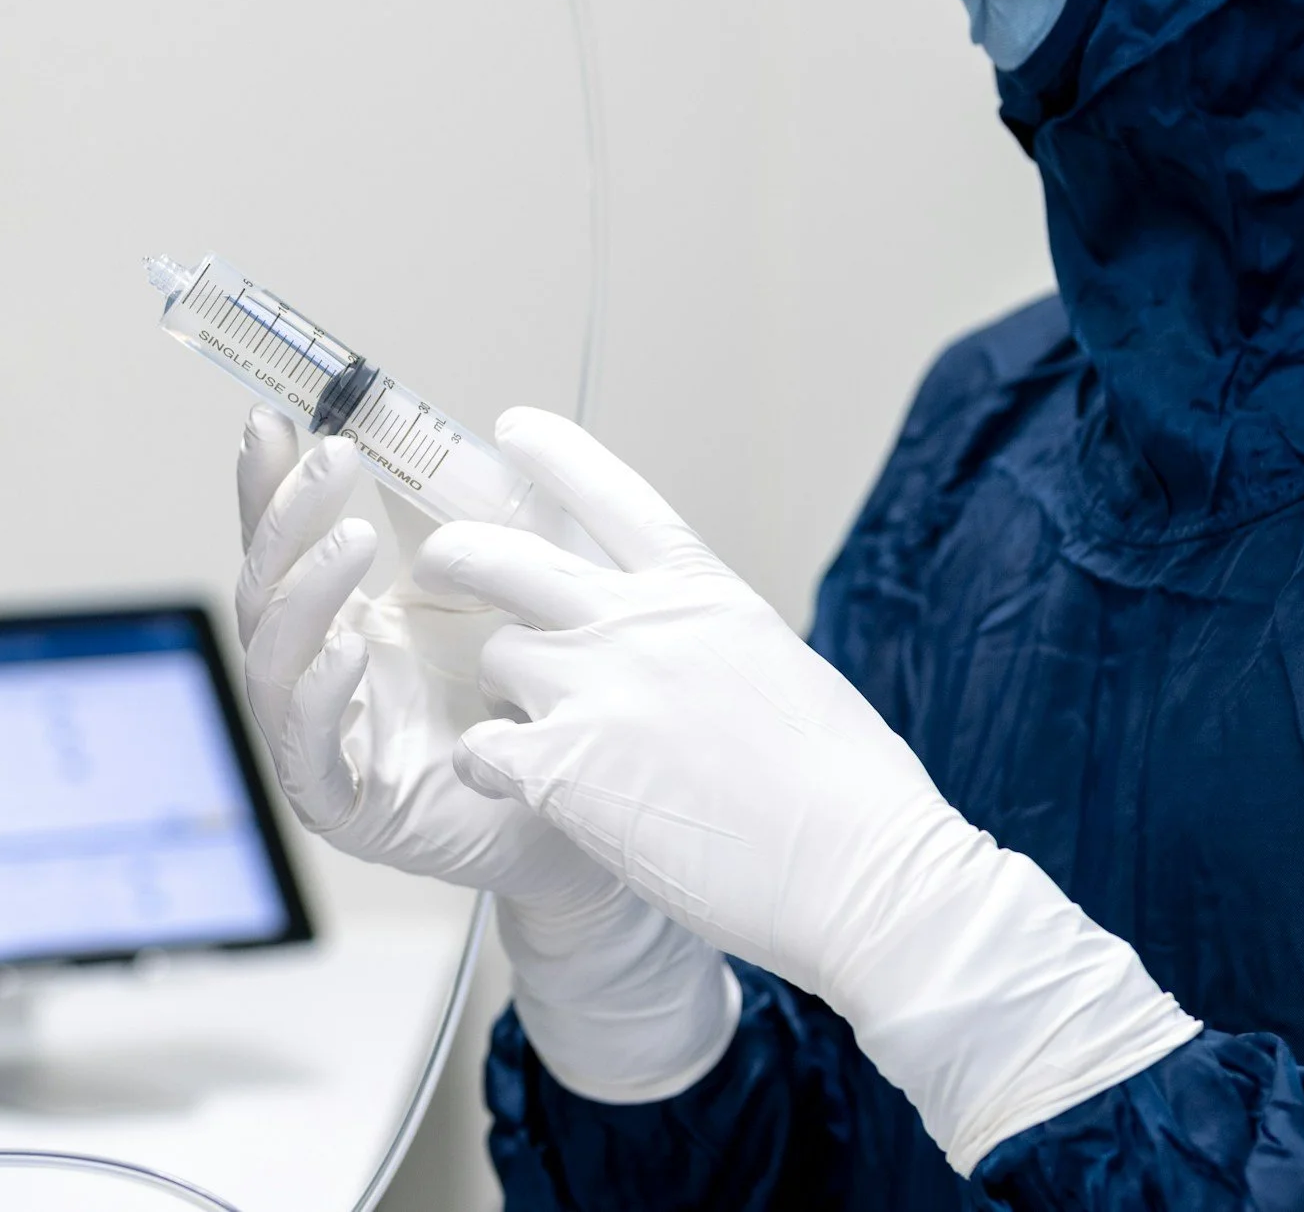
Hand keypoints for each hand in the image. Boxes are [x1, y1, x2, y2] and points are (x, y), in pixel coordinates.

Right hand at [234, 406, 737, 1100]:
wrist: (598, 806)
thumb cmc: (544, 700)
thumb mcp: (503, 587)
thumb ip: (458, 522)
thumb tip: (423, 432)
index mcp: (349, 619)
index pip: (286, 543)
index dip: (270, 485)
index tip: (273, 419)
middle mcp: (321, 675)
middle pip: (264, 592)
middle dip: (289, 520)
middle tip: (335, 457)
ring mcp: (327, 741)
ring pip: (273, 664)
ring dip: (305, 595)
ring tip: (353, 541)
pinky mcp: (348, 807)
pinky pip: (307, 753)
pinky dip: (319, 699)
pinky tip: (348, 653)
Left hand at [414, 408, 1199, 1170]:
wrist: (864, 874)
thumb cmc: (851, 795)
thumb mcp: (784, 671)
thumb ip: (711, 642)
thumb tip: (684, 651)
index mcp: (704, 595)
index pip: (611, 494)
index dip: (554, 454)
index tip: (514, 428)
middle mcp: (641, 626)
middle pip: (507, 557)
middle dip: (460, 553)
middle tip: (438, 563)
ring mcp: (597, 691)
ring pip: (495, 656)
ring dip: (502, 688)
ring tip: (527, 725)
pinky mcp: (564, 767)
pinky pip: (480, 749)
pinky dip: (485, 767)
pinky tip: (508, 785)